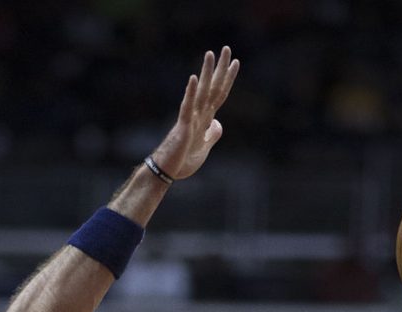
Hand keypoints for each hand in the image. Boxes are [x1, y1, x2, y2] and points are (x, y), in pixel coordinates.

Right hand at [150, 47, 239, 180]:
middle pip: (212, 88)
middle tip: (226, 48)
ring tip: (210, 54)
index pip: (219, 95)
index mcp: (205, 120)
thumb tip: (218, 124)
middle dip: (220, 69)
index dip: (228, 79)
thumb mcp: (204, 150)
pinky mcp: (182, 126)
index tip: (235, 62)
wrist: (166, 172)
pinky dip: (191, 93)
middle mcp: (198, 115)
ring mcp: (190, 119)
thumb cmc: (182, 162)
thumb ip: (212, 136)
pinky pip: (187, 107)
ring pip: (201, 92)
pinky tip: (193, 78)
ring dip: (206, 73)